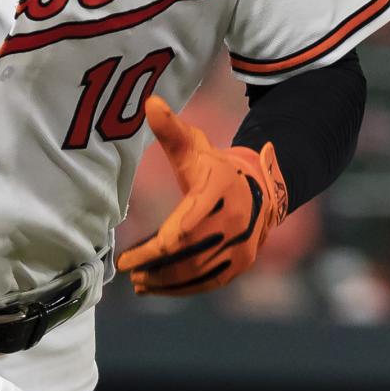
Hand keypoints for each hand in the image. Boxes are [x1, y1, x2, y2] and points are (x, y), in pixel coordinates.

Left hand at [118, 95, 286, 296]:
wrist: (263, 187)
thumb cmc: (217, 168)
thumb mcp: (196, 148)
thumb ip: (172, 130)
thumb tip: (149, 101)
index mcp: (219, 193)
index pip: (182, 230)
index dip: (151, 250)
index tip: (125, 261)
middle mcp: (235, 221)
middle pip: (188, 256)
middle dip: (156, 270)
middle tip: (131, 275)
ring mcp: (242, 246)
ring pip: (198, 272)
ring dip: (167, 283)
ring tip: (142, 284)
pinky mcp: (243, 263)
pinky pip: (211, 281)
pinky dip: (185, 288)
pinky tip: (162, 288)